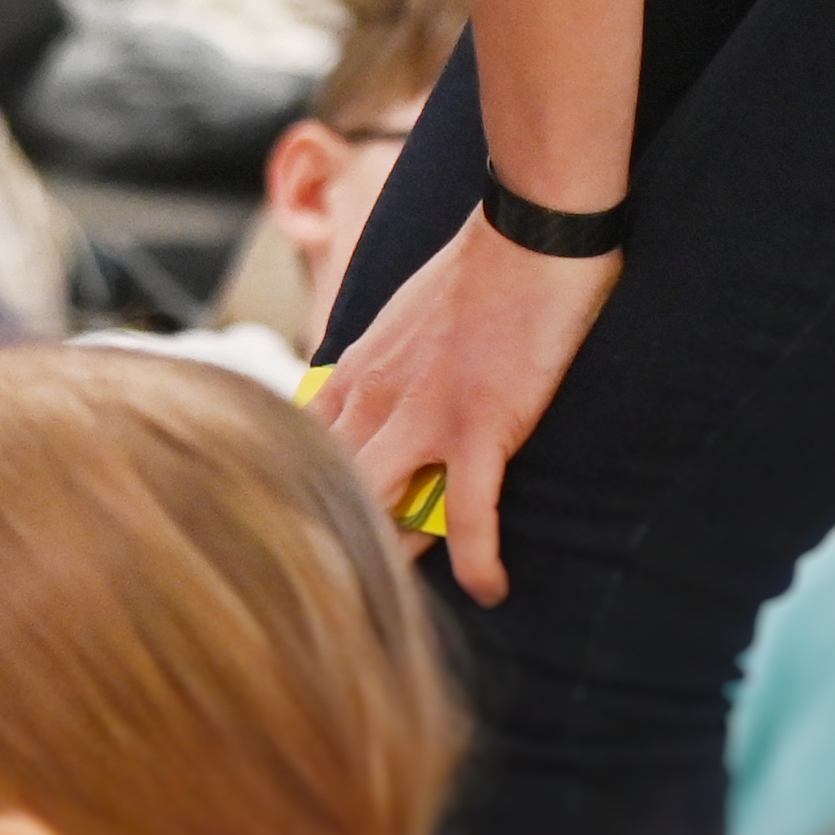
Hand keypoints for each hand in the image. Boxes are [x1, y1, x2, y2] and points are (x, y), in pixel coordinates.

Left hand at [306, 220, 621, 607]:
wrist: (529, 231)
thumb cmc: (477, 271)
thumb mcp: (399, 320)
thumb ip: (374, 367)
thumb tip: (359, 400)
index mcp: (354, 375)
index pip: (307, 453)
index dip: (306, 499)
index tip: (308, 534)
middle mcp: (375, 399)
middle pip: (335, 489)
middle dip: (339, 538)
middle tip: (351, 587)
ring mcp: (424, 414)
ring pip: (383, 506)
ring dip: (396, 558)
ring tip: (409, 603)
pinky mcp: (480, 423)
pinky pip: (470, 510)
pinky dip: (477, 558)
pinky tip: (489, 589)